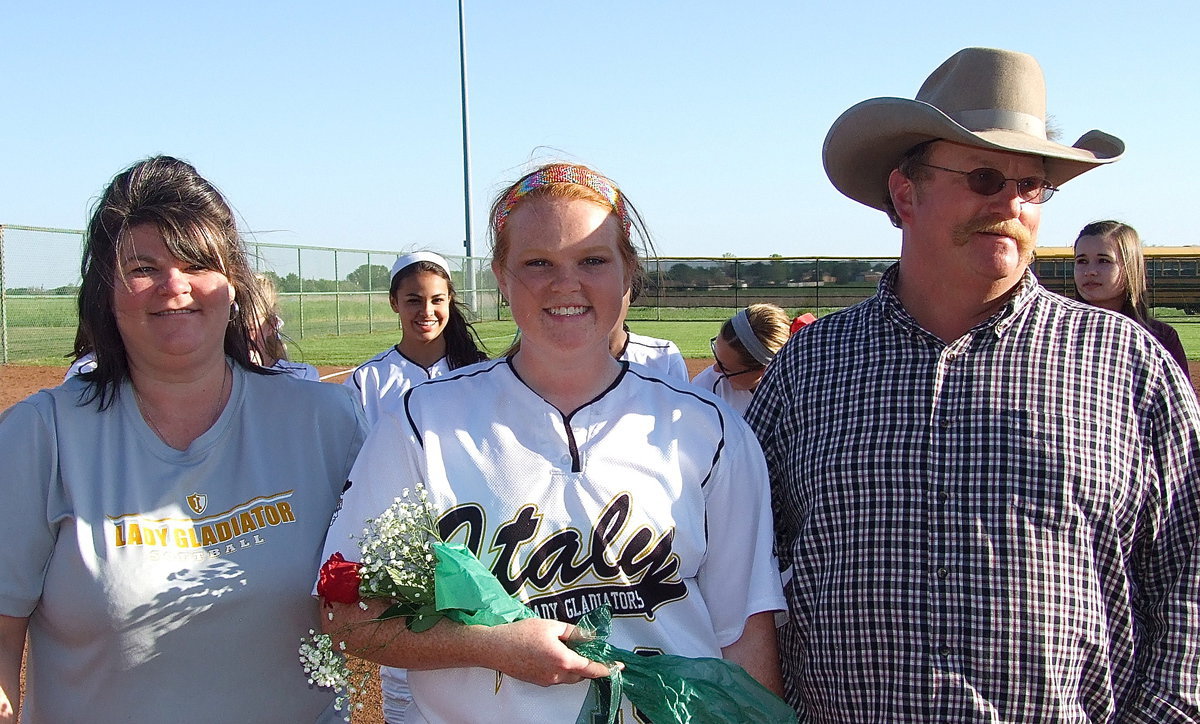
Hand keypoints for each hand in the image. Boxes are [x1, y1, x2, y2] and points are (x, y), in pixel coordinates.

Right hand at [481, 618, 617, 686]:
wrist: (495, 647)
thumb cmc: (521, 634)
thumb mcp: (550, 626)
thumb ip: (573, 632)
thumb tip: (588, 637)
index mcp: (564, 660)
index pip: (592, 668)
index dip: (607, 668)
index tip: (618, 667)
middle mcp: (557, 675)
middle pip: (582, 674)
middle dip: (588, 664)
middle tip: (589, 649)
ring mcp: (547, 680)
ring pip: (569, 677)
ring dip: (575, 666)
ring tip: (568, 648)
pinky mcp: (538, 681)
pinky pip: (557, 677)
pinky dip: (562, 668)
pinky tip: (553, 654)